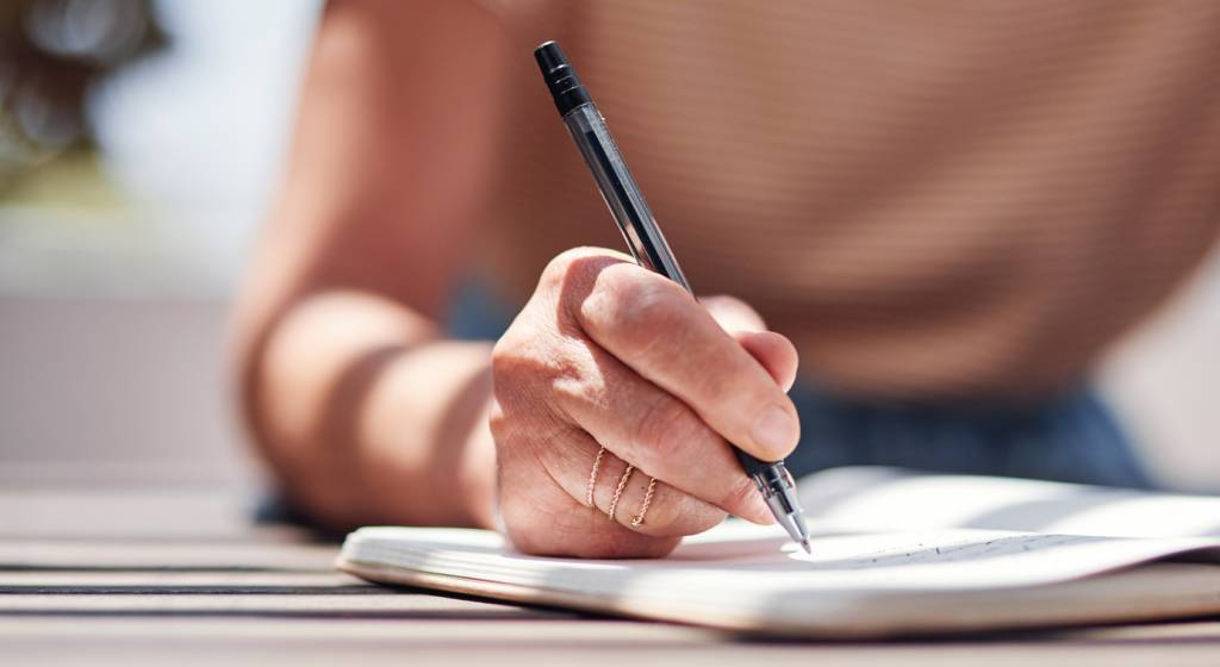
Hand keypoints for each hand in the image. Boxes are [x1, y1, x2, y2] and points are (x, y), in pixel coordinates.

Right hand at [490, 247, 799, 556]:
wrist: (540, 425)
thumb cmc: (630, 370)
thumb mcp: (688, 336)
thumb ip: (737, 348)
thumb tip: (777, 361)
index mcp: (584, 283)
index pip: (660, 326)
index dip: (731, 384)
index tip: (779, 430)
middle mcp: (538, 349)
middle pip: (655, 424)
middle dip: (730, 462)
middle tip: (768, 482)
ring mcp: (520, 428)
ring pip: (645, 490)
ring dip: (704, 501)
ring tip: (718, 489)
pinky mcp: (525, 500)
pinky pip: (623, 531)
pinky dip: (667, 527)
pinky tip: (664, 504)